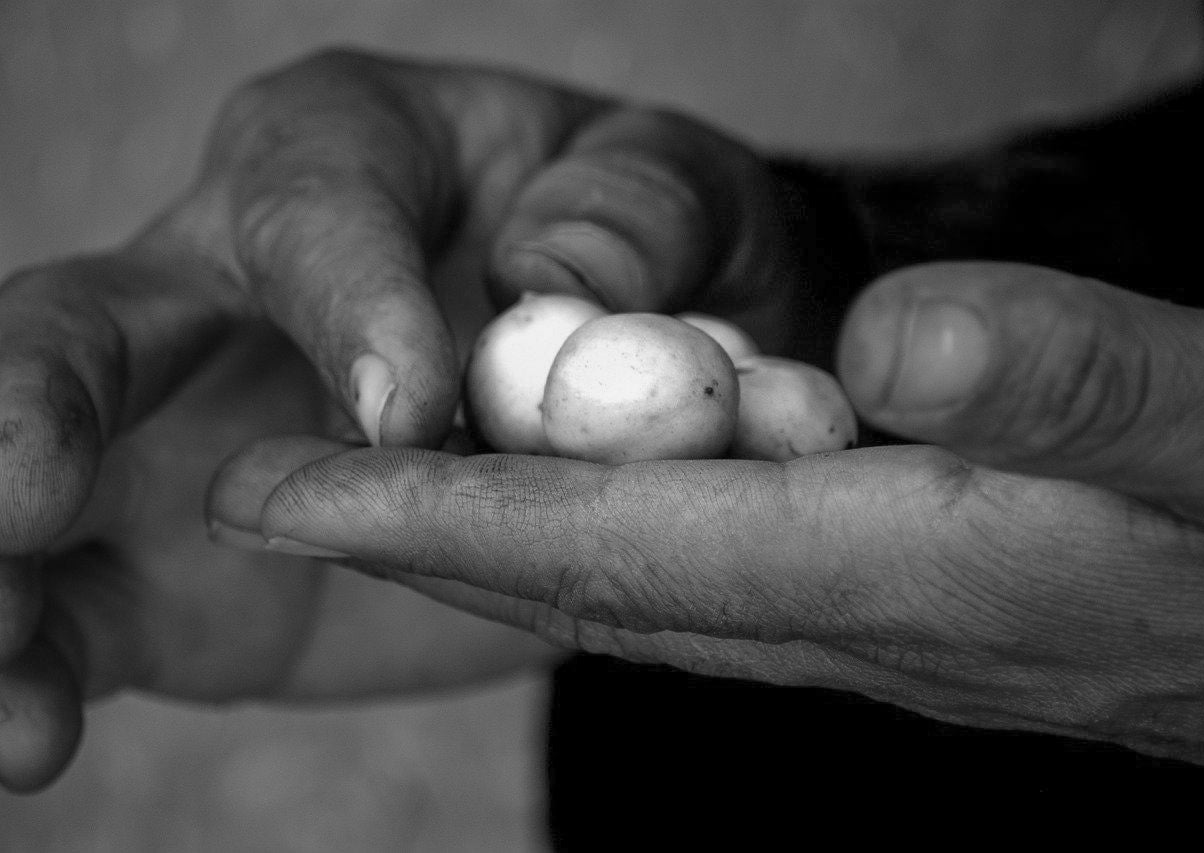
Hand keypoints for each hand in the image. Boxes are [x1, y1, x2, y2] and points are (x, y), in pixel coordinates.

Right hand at [0, 49, 796, 790]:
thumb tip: (549, 283)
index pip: (313, 210)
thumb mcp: (680, 194)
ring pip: (42, 478)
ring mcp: (185, 432)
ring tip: (9, 691)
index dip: (346, 302)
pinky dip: (44, 668)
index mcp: (347, 157)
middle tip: (23, 494)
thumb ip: (633, 215)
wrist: (629, 388)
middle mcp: (222, 280)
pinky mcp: (184, 562)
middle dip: (33, 403)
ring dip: (5, 575)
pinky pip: (85, 611)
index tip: (403, 414)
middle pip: (83, 326)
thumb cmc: (652, 253)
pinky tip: (33, 733)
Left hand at [212, 261, 1203, 775]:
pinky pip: (728, 585)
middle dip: (425, 546)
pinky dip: (630, 546)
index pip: (611, 554)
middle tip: (280, 496)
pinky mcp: (936, 612)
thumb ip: (1081, 389)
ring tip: (400, 501)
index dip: (433, 521)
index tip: (270, 489)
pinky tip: (608, 513)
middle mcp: (874, 626)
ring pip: (650, 594)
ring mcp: (897, 633)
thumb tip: (897, 338)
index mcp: (913, 578)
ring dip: (513, 551)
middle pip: (593, 590)